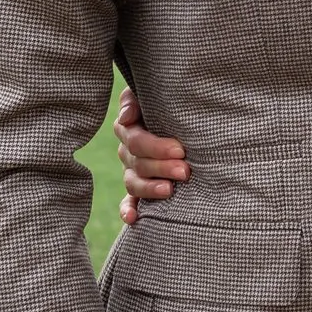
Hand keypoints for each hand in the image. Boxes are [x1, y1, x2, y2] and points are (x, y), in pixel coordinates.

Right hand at [113, 89, 188, 226]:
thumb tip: (126, 117)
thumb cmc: (170, 101)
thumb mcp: (152, 93)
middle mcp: (128, 151)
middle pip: (137, 163)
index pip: (135, 140)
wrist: (182, 118)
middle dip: (162, 167)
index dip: (156, 147)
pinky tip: (133, 219)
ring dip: (150, 188)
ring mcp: (131, 171)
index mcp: (130, 128)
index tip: (180, 150)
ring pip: (133, 183)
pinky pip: (128, 201)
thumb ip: (135, 99)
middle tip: (185, 171)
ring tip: (169, 190)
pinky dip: (128, 210)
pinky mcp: (137, 190)